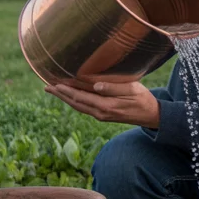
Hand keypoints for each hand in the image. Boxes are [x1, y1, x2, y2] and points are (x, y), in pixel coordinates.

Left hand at [45, 80, 160, 127]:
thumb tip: (96, 86)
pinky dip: (74, 102)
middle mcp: (100, 113)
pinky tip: (71, 97)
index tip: (53, 82)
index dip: (66, 90)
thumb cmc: (143, 99)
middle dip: (60, 95)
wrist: (152, 116)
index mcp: (106, 106)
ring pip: (78, 107)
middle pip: (75, 103)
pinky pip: (84, 108)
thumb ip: (113, 88)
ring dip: (65, 99)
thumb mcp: (132, 89)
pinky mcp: (104, 115)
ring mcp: (101, 116)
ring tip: (54, 91)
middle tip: (46, 86)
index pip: (80, 97)